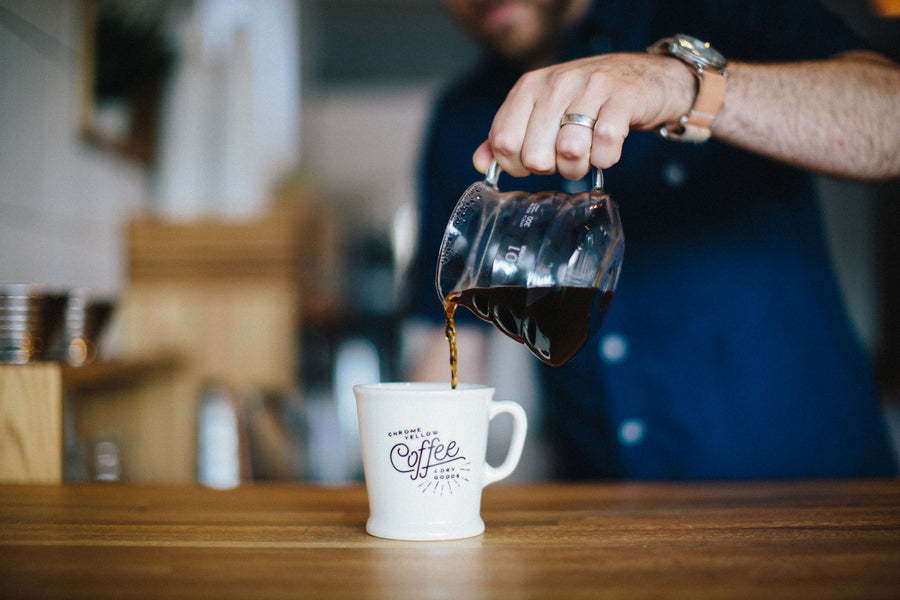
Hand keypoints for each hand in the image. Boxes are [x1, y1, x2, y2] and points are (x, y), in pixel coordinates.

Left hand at [473, 53, 695, 179]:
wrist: (643, 77)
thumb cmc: (587, 101)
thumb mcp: (542, 112)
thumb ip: (510, 135)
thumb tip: (481, 163)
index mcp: (529, 87)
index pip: (503, 141)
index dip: (516, 165)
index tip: (532, 163)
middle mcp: (556, 83)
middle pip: (535, 155)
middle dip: (550, 169)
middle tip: (564, 158)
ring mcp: (590, 87)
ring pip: (569, 152)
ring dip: (579, 167)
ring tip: (587, 155)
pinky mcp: (622, 98)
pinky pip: (605, 146)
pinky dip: (607, 158)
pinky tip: (607, 147)